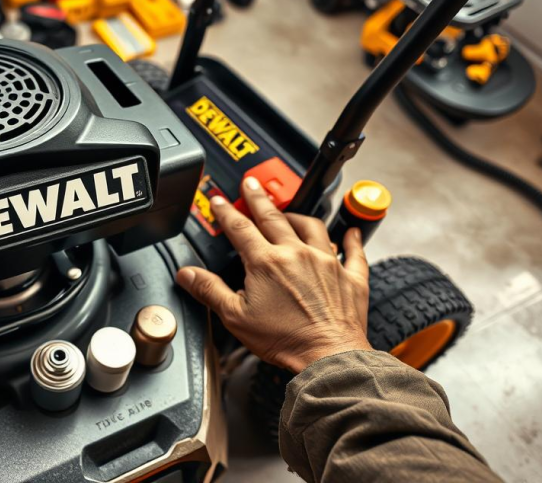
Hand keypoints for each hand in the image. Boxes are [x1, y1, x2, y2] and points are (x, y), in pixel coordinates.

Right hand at [176, 177, 372, 372]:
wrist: (327, 356)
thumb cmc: (285, 340)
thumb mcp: (235, 317)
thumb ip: (209, 290)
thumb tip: (188, 274)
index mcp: (266, 262)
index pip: (240, 227)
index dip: (226, 211)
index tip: (218, 200)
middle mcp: (296, 254)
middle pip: (274, 216)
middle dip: (258, 198)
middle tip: (251, 184)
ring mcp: (326, 262)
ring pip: (311, 226)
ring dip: (297, 215)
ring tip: (288, 210)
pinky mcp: (350, 277)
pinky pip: (354, 251)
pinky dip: (351, 239)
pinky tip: (350, 232)